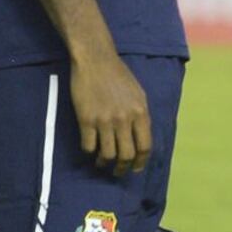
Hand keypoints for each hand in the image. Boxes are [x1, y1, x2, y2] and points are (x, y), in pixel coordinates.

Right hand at [69, 51, 152, 174]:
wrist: (95, 60)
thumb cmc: (118, 75)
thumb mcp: (138, 94)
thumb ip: (140, 116)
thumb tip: (140, 138)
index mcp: (140, 113)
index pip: (145, 147)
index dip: (141, 162)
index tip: (136, 169)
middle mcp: (124, 119)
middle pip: (126, 155)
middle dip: (122, 168)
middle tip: (117, 171)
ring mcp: (105, 120)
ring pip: (107, 154)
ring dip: (104, 162)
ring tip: (101, 162)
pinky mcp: (86, 119)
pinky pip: (88, 146)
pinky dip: (89, 151)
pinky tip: (89, 149)